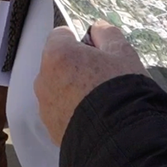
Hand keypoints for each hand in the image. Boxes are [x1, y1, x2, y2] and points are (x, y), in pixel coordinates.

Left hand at [36, 21, 146, 145]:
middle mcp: (43, 79)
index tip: (97, 52)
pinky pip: (60, 112)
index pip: (61, 35)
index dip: (80, 40)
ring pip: (57, 89)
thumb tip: (98, 28)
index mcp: (57, 55)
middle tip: (102, 77)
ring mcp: (45, 107)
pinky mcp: (51, 130)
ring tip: (100, 101)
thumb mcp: (123, 53)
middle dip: (75, 66)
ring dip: (73, 90)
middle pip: (57, 64)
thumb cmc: (120, 89)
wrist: (120, 138)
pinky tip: (95, 118)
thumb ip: (107, 34)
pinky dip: (73, 112)